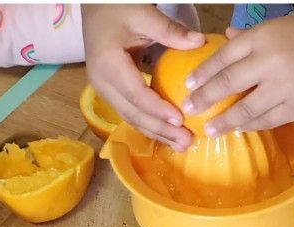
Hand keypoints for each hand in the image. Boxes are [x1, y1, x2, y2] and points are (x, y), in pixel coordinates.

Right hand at [82, 4, 204, 149]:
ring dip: (157, 134)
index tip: (180, 120)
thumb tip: (199, 42)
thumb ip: (169, 31)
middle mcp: (102, 83)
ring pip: (132, 118)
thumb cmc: (116, 6)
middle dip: (160, 130)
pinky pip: (132, 113)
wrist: (94, 5)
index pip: (135, 94)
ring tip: (181, 145)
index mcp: (107, 65)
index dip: (157, 110)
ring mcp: (105, 90)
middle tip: (186, 142)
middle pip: (133, 114)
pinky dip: (151, 125)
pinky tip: (168, 135)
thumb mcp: (142, 13)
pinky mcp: (112, 93)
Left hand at [184, 13, 293, 136]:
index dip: (203, 73)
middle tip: (189, 110)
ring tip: (210, 130)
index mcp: (264, 36)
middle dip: (205, 99)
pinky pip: (267, 120)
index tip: (187, 85)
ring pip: (246, 108)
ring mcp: (284, 87)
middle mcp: (271, 61)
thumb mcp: (282, 26)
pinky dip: (251, 125)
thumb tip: (225, 40)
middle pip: (229, 83)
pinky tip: (239, 128)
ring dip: (225, 121)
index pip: (224, 57)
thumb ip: (251, 37)